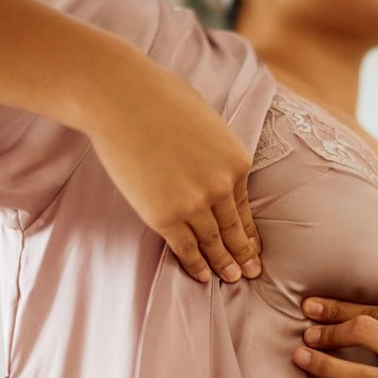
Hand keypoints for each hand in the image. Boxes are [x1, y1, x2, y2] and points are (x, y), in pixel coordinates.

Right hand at [85, 56, 262, 283]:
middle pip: (233, 229)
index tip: (254, 247)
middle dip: (243, 254)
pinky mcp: (164, 216)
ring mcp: (193, 205)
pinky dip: (195, 265)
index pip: (244, 206)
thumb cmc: (160, 98)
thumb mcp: (207, 121)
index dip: (249, 231)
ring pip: (213, 243)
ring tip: (231, 279)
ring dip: (223, 264)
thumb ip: (216, 149)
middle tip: (251, 272)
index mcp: (236, 162)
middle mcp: (221, 188)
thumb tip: (211, 162)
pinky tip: (202, 276)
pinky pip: (185, 248)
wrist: (122, 99)